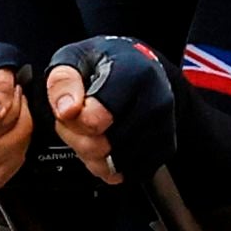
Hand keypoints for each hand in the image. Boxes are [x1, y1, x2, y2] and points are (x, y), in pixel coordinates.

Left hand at [44, 37, 176, 185]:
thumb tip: (67, 110)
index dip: (73, 120)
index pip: (94, 120)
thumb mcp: (74, 58)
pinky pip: (130, 172)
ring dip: (95, 156)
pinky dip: (114, 165)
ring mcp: (164, 126)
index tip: (73, 108)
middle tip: (80, 121)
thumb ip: (63, 81)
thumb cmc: (106, 64)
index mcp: (133, 74)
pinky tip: (110, 142)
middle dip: (81, 140)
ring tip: (94, 130)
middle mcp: (156, 101)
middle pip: (104, 147)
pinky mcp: (167, 147)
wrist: (141, 68)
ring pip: (116, 164)